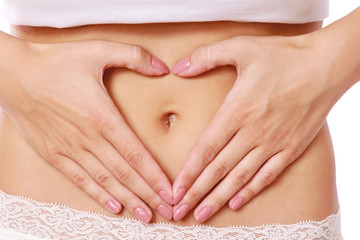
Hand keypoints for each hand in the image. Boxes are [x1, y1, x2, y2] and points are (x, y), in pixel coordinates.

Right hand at [1, 39, 172, 221]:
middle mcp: (88, 138)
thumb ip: (134, 56)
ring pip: (105, 181)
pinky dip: (98, 194)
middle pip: (125, 174)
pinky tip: (114, 206)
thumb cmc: (56, 61)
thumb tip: (164, 67)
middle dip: (149, 194)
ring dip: (128, 200)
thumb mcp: (98, 50)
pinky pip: (80, 180)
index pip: (136, 154)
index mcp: (102, 116)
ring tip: (146, 215)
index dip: (155, 176)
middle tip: (168, 210)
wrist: (13, 73)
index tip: (171, 192)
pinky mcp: (53, 154)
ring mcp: (69, 149)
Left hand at [171, 34, 340, 221]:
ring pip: (240, 178)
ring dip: (219, 198)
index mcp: (237, 111)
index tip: (174, 191)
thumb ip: (205, 57)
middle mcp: (252, 132)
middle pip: (218, 170)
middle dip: (196, 193)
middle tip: (179, 211)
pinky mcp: (291, 148)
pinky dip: (251, 191)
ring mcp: (273, 143)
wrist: (326, 65)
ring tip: (202, 215)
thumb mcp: (241, 47)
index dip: (188, 172)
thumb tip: (177, 68)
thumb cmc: (283, 55)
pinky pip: (268, 175)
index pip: (206, 149)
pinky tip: (236, 203)